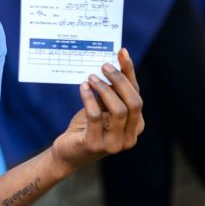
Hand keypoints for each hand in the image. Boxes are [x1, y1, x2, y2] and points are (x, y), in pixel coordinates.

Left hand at [50, 49, 143, 172]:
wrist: (67, 152)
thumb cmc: (86, 127)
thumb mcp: (102, 108)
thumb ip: (111, 91)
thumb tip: (115, 62)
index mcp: (136, 126)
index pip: (137, 95)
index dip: (130, 73)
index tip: (122, 53)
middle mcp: (130, 137)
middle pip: (134, 103)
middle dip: (120, 81)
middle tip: (104, 66)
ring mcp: (115, 144)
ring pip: (118, 110)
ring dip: (104, 89)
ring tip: (91, 77)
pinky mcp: (95, 145)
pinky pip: (96, 117)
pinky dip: (90, 99)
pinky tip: (83, 88)